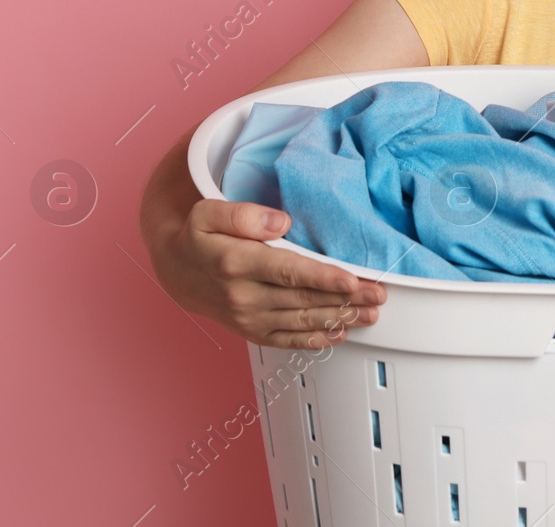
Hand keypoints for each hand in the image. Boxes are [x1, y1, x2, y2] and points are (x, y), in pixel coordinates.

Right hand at [156, 198, 386, 349]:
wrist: (177, 271)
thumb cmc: (200, 238)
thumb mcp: (210, 212)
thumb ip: (245, 213)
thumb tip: (281, 222)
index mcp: (236, 262)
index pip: (288, 272)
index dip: (323, 278)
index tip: (352, 281)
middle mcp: (243, 295)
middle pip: (302, 299)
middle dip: (345, 300)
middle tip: (377, 296)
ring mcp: (248, 317)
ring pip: (300, 322)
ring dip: (338, 319)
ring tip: (369, 315)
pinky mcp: (251, 331)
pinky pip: (286, 340)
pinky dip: (314, 340)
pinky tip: (338, 334)